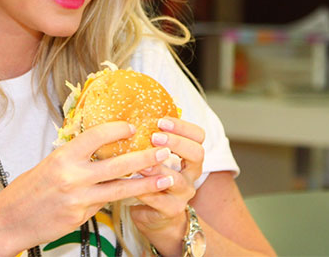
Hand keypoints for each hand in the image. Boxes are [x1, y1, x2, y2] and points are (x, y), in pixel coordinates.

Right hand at [0, 121, 176, 254]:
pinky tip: (139, 196)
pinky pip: (107, 205)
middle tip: (165, 151)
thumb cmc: (28, 190)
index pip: (96, 136)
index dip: (117, 129)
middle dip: (145, 157)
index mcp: (63, 157)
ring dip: (146, 183)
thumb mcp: (49, 165)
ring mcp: (78, 199)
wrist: (9, 220)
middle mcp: (72, 176)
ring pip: (120, 189)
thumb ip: (75, 157)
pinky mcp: (81, 217)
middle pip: (117, 164)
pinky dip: (123, 199)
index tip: (133, 126)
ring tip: (166, 178)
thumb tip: (101, 147)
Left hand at [129, 117, 204, 254]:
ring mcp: (184, 192)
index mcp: (190, 155)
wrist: (156, 214)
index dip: (182, 127)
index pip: (198, 136)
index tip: (161, 121)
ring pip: (178, 180)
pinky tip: (134, 182)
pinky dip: (146, 190)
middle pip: (197, 153)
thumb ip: (151, 140)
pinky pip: (160, 200)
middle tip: (154, 137)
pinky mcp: (172, 210)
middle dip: (176, 143)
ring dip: (159, 168)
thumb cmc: (153, 178)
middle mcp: (192, 173)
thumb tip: (130, 115)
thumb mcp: (155, 156)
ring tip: (143, 162)